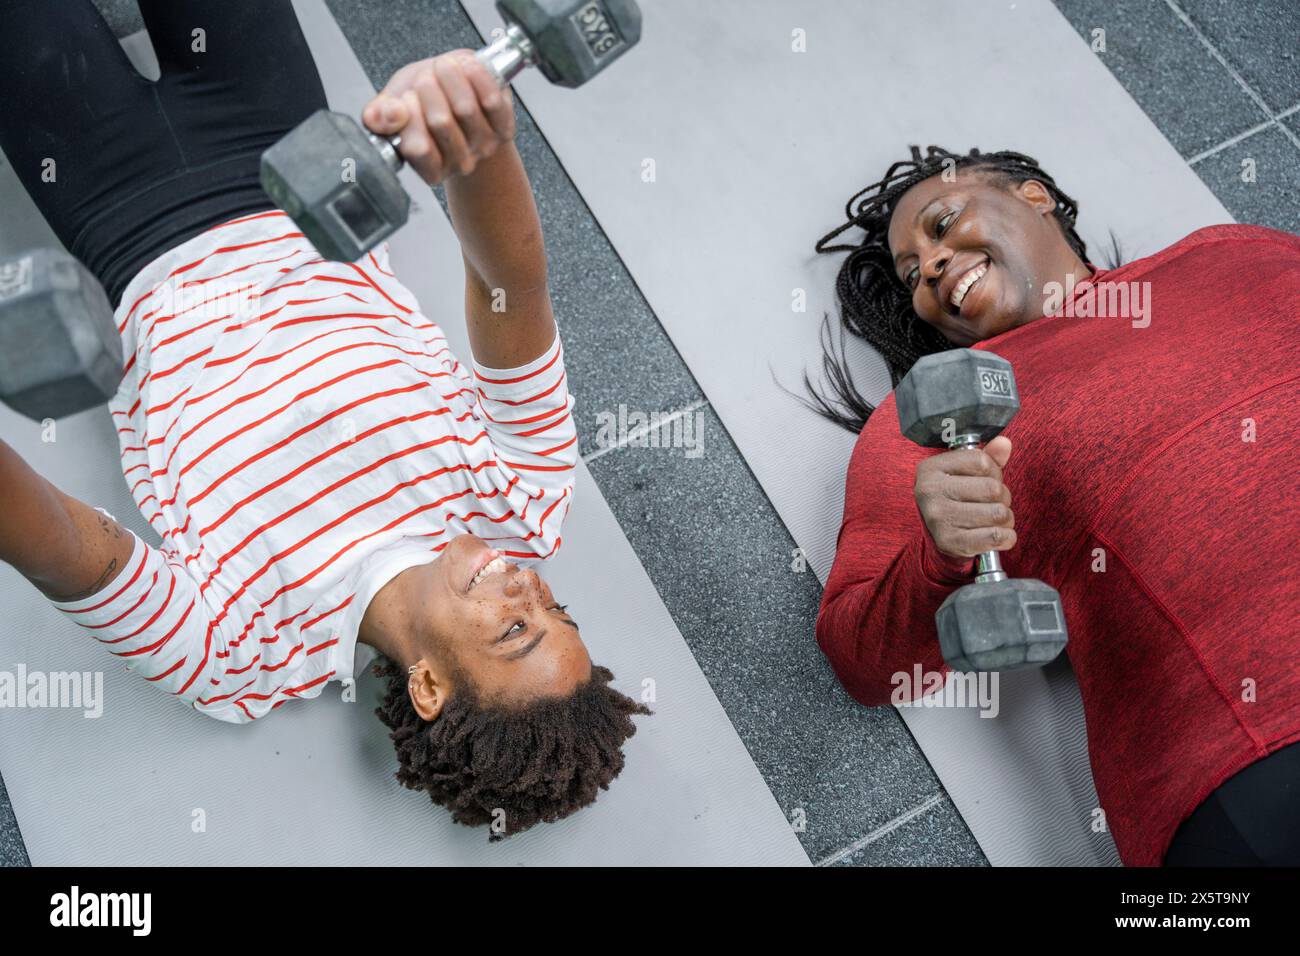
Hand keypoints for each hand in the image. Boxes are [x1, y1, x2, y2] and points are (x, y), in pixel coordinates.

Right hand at [362, 50, 515, 185]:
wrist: (461, 95)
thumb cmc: (425, 104)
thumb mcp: (394, 106)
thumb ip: (379, 115)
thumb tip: (382, 117)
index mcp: (428, 168)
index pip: (417, 148)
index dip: (409, 114)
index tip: (406, 97)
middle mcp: (458, 164)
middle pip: (440, 122)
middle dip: (427, 88)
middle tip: (425, 77)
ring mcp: (483, 147)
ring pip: (465, 108)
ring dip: (450, 76)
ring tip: (443, 67)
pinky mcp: (503, 128)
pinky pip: (491, 101)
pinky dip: (477, 76)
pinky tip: (467, 67)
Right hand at [914, 436, 1016, 558]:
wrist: (939, 533)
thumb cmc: (956, 497)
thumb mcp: (966, 473)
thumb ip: (988, 457)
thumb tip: (1004, 443)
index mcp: (931, 468)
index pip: (982, 462)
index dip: (994, 472)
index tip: (986, 480)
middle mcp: (930, 491)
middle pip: (993, 489)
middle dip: (1002, 497)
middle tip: (992, 503)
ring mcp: (937, 518)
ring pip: (998, 513)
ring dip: (1005, 518)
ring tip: (994, 519)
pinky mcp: (949, 542)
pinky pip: (995, 536)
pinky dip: (1006, 537)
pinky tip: (998, 535)